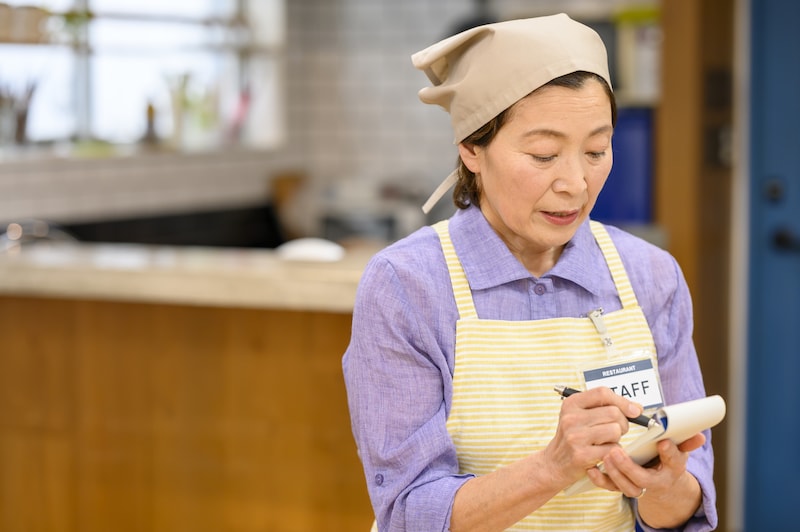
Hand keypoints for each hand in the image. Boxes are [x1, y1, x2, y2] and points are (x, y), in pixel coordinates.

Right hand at [542, 387, 645, 487]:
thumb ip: (605, 408)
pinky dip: (613, 452)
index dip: (622, 401)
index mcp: (571, 404)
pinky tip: (602, 453)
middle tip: (616, 431)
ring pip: (615, 430)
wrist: (554, 464)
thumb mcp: (580, 416)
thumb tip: (636, 408)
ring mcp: (575, 436)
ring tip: (606, 442)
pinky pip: (612, 449)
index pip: (602, 393)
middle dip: (622, 423)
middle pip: (613, 413)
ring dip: (617, 439)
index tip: (634, 410)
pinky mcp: (581, 455)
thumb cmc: (573, 438)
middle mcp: (571, 418)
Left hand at [587, 431, 705, 499]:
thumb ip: (686, 442)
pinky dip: (601, 480)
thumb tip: (699, 435)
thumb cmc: (668, 461)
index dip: (669, 453)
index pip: (673, 461)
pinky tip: (592, 469)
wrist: (664, 484)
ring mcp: (639, 486)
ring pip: (627, 488)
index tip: (662, 442)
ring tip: (606, 456)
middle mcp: (656, 481)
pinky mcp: (624, 486)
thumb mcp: (680, 451)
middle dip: (629, 467)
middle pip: (643, 480)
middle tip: (617, 451)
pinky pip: (612, 488)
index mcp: (672, 468)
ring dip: (615, 473)